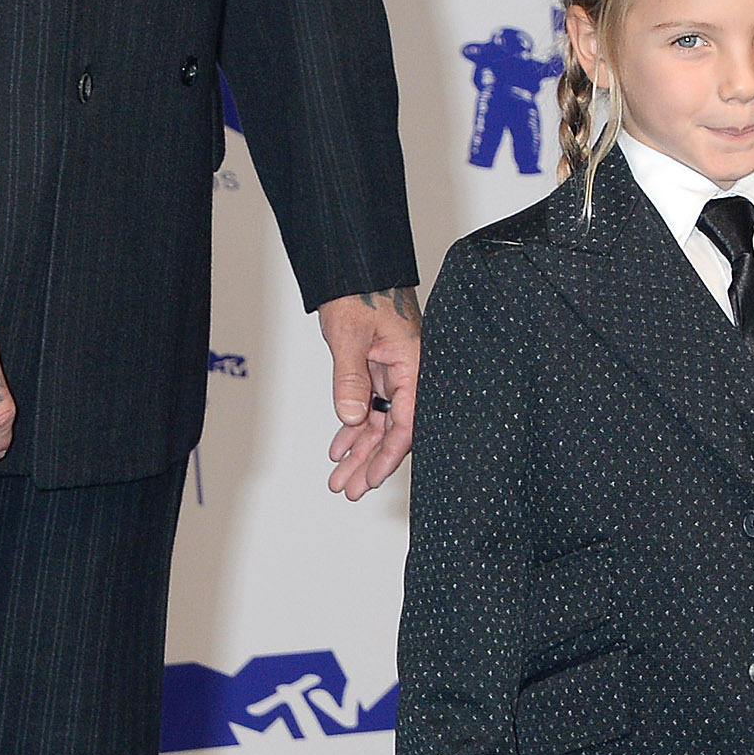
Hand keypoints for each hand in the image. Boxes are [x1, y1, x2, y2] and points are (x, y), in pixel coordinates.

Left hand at [317, 284, 420, 498]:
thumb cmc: (362, 290)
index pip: (407, 422)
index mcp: (414, 363)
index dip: (389, 455)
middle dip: (370, 462)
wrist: (355, 265)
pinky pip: (371, 404)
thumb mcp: (350, 335)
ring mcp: (395, 370)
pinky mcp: (381, 367)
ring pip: (379, 421)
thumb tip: (349, 418)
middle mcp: (409, 371)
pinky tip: (340, 446)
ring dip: (360, 449)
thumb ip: (351, 378)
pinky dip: (354, 426)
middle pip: (394, 428)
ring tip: (340, 476)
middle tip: (349, 489)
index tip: (372, 479)